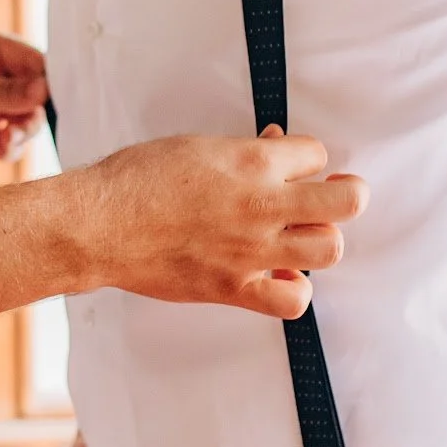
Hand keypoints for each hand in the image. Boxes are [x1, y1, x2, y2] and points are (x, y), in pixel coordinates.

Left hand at [0, 31, 45, 177]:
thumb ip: (5, 93)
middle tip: (22, 126)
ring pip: (23, 121)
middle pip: (33, 94)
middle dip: (32, 112)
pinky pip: (6, 143)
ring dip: (19, 133)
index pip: (32, 60)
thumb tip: (45, 90)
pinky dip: (5, 149)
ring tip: (3, 140)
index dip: (47, 81)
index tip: (55, 100)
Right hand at [66, 133, 364, 318]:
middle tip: (332, 195)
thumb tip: (274, 148)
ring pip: (328, 249)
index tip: (291, 165)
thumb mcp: (195, 146)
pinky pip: (292, 300)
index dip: (306, 158)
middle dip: (346, 194)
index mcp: (251, 161)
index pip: (317, 154)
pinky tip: (278, 275)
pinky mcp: (235, 288)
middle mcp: (261, 205)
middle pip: (346, 202)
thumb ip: (242, 151)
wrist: (100, 225)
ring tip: (301, 235)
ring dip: (321, 239)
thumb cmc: (137, 179)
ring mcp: (252, 250)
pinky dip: (294, 289)